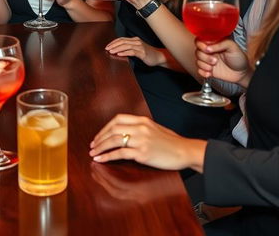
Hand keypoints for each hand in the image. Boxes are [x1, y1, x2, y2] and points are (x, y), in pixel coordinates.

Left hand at [89, 113, 205, 171]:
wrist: (185, 151)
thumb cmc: (171, 142)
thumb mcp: (155, 128)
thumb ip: (140, 128)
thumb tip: (124, 133)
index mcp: (142, 120)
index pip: (117, 119)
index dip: (105, 127)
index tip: (99, 135)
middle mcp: (140, 128)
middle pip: (113, 129)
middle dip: (100, 138)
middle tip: (92, 145)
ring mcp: (141, 140)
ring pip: (114, 140)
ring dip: (101, 147)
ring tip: (93, 152)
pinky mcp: (142, 153)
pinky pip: (120, 153)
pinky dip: (108, 156)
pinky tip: (101, 159)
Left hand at [105, 36, 164, 66]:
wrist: (159, 56)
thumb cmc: (148, 54)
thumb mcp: (138, 49)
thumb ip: (130, 48)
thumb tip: (119, 51)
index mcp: (135, 40)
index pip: (121, 39)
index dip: (114, 42)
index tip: (108, 46)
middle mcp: (137, 41)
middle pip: (122, 41)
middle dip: (113, 45)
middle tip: (107, 48)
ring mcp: (140, 47)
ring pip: (126, 46)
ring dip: (117, 49)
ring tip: (111, 51)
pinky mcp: (142, 53)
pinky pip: (132, 52)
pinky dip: (125, 52)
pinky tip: (119, 54)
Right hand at [196, 38, 250, 84]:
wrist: (242, 73)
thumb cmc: (239, 58)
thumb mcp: (232, 46)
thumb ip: (220, 44)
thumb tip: (208, 47)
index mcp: (213, 43)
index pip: (200, 40)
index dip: (201, 45)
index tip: (207, 49)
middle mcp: (209, 51)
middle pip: (197, 51)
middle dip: (204, 57)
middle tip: (215, 60)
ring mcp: (207, 60)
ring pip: (197, 61)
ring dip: (204, 65)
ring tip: (214, 66)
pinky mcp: (207, 69)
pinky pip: (199, 70)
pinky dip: (203, 72)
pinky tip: (210, 72)